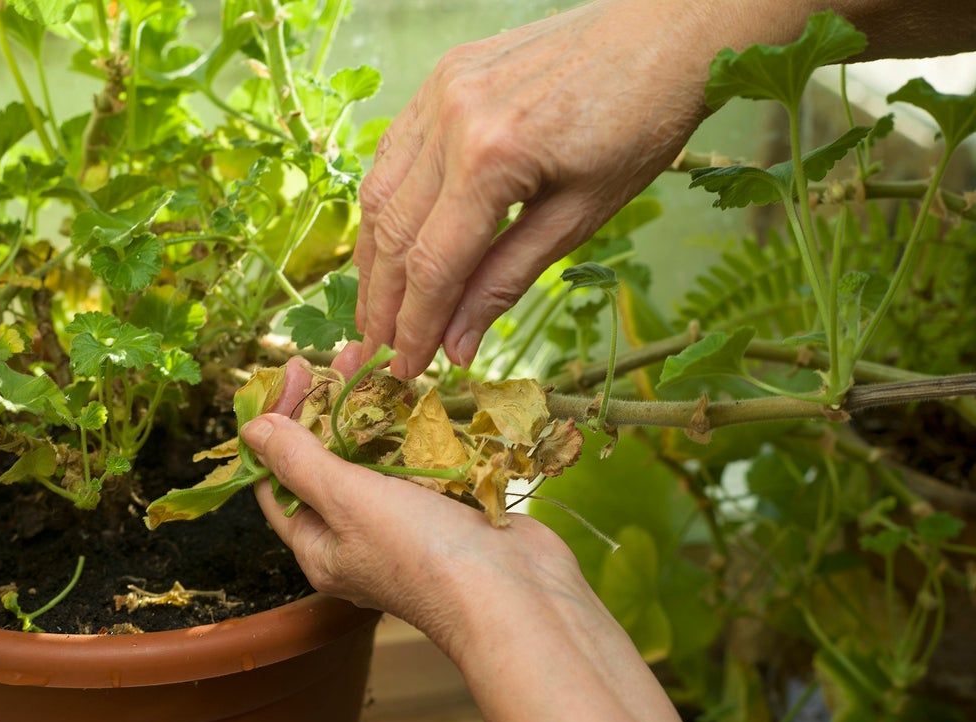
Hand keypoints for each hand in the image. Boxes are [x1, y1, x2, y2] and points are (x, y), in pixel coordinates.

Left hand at [240, 343, 586, 650]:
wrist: (516, 595)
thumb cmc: (422, 554)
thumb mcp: (348, 501)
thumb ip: (299, 461)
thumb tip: (251, 430)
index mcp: (320, 546)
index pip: (276, 480)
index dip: (276, 425)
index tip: (295, 372)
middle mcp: (356, 538)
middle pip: (325, 465)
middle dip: (327, 409)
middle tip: (339, 358)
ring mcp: (403, 524)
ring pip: (373, 459)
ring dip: (371, 412)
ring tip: (375, 362)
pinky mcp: (444, 510)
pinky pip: (416, 462)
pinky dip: (412, 428)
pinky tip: (415, 393)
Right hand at [352, 0, 814, 378]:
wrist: (665, 30)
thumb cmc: (641, 123)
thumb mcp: (581, 217)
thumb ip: (506, 280)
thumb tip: (457, 345)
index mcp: (493, 157)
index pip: (433, 265)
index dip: (416, 327)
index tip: (408, 370)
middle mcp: (451, 119)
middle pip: (393, 232)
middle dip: (383, 303)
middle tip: (379, 351)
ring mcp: (440, 91)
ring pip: (380, 194)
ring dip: (372, 260)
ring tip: (376, 310)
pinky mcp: (442, 78)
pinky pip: (393, 153)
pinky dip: (384, 206)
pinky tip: (386, 244)